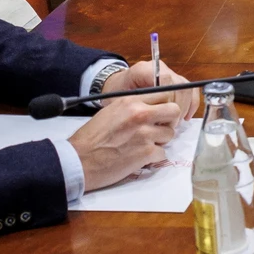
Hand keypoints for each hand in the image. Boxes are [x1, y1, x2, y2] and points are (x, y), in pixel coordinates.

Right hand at [68, 95, 184, 190]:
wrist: (79, 160)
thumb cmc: (92, 138)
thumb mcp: (111, 111)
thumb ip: (132, 107)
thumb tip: (151, 108)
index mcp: (131, 101)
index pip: (164, 93)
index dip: (164, 104)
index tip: (161, 113)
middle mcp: (141, 114)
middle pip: (174, 111)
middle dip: (169, 121)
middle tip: (159, 129)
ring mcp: (145, 134)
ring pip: (170, 134)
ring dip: (160, 141)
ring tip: (143, 145)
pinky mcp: (146, 153)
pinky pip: (162, 153)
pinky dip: (153, 157)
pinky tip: (139, 157)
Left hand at [101, 60, 198, 118]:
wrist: (116, 86)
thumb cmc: (115, 95)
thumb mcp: (120, 102)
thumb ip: (138, 107)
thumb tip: (157, 119)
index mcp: (145, 70)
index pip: (167, 84)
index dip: (169, 103)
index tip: (162, 120)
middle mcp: (160, 68)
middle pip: (180, 87)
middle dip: (177, 109)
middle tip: (169, 125)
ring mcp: (169, 72)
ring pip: (187, 89)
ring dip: (183, 109)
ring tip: (173, 123)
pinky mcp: (175, 79)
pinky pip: (189, 90)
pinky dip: (190, 104)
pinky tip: (185, 117)